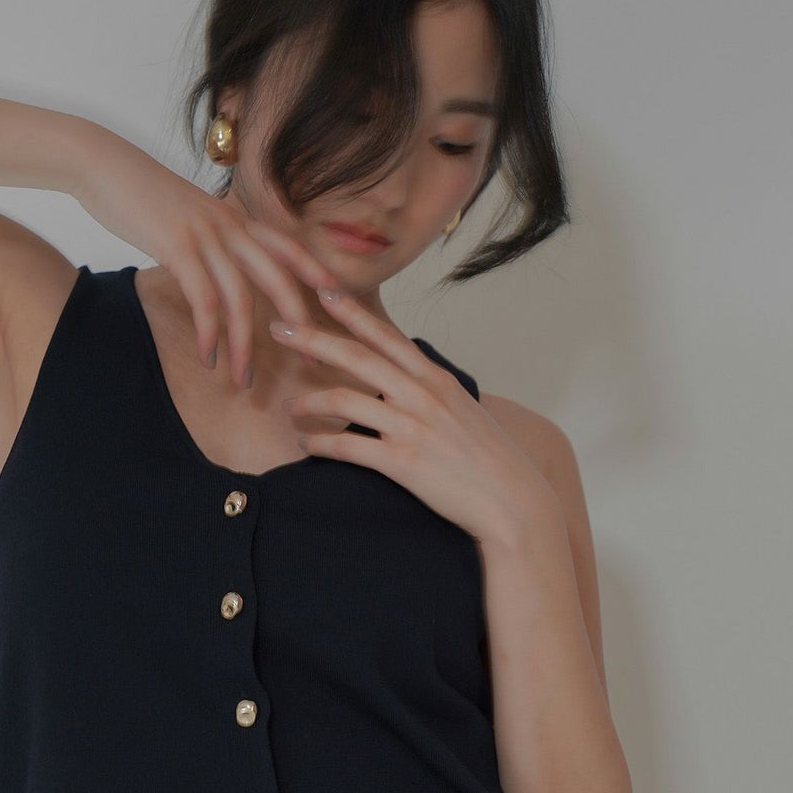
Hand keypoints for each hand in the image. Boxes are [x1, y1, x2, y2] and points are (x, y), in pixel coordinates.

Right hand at [72, 126, 340, 384]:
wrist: (101, 164)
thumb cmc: (143, 194)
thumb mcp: (191, 215)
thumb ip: (216, 239)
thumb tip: (226, 268)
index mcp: (237, 218)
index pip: (290, 248)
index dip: (317, 276)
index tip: (339, 307)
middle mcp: (231, 226)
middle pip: (279, 280)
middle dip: (298, 323)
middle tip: (309, 361)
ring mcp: (206, 236)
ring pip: (240, 299)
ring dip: (244, 346)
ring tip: (243, 380)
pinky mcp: (178, 247)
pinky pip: (203, 299)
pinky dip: (209, 333)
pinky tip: (209, 357)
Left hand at [271, 287, 556, 544]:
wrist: (513, 501)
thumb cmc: (492, 462)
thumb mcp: (466, 412)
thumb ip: (435, 392)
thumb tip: (414, 381)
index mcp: (436, 380)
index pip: (387, 336)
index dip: (352, 312)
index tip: (322, 291)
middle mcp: (422, 396)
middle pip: (356, 357)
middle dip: (312, 338)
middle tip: (279, 327)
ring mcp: (412, 427)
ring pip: (344, 399)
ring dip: (309, 401)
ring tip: (290, 408)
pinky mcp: (403, 462)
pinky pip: (347, 446)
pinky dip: (320, 442)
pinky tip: (307, 443)